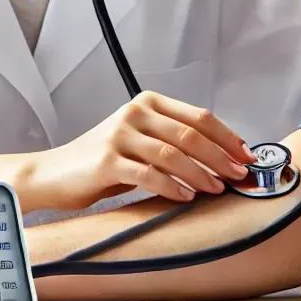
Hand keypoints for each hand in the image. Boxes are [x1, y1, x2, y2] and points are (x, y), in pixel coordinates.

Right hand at [30, 92, 255, 210]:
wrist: (53, 174)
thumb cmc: (103, 162)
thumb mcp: (141, 142)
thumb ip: (173, 143)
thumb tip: (222, 160)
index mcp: (149, 102)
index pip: (198, 116)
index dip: (227, 136)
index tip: (247, 155)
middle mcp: (135, 112)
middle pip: (190, 134)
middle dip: (221, 156)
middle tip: (239, 174)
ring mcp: (120, 134)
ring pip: (173, 154)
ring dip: (201, 173)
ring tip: (217, 189)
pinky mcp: (107, 160)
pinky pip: (149, 174)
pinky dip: (172, 186)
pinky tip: (186, 197)